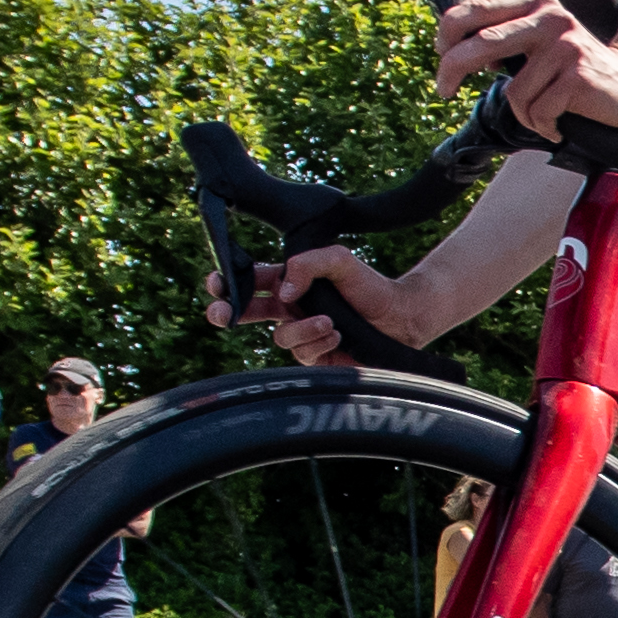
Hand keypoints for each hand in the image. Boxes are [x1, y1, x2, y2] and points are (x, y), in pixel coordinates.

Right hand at [201, 246, 425, 363]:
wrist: (401, 316)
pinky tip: (337, 333)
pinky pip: (302, 353)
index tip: (216, 283)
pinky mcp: (316, 357)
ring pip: (280, 337)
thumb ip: (308, 264)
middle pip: (245, 313)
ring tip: (330, 321)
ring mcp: (302, 335)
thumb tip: (283, 290)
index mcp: (289, 284)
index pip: (250, 282)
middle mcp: (290, 311)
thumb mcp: (340, 260)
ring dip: (303, 328)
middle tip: (221, 314)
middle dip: (227, 313)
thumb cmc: (370, 286)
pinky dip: (318, 341)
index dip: (227, 283)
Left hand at [433, 0, 617, 136]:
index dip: (447, 34)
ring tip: (545, 114)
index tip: (441, 55)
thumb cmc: (575, 71)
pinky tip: (561, 122)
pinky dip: (545, 126)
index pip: (476, 10)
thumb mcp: (539, 44)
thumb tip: (453, 48)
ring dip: (525, 114)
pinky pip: (538, 111)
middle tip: (444, 90)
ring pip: (514, 92)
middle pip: (481, 44)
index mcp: (536, 3)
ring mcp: (566, 45)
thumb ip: (505, 38)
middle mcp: (550, 18)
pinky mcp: (578, 74)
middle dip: (453, 70)